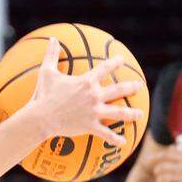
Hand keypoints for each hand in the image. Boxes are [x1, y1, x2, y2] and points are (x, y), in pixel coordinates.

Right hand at [24, 37, 143, 146]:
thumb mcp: (47, 72)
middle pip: (118, 90)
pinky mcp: (90, 126)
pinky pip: (106, 134)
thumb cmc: (43, 95)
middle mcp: (94, 96)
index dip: (115, 63)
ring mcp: (94, 112)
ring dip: (131, 114)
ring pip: (118, 112)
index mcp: (86, 82)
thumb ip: (52, 55)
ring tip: (140, 114)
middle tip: (140, 85)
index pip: (105, 68)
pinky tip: (123, 142)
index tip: (122, 60)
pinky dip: (115, 139)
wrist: (41, 117)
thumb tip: (52, 38)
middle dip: (131, 87)